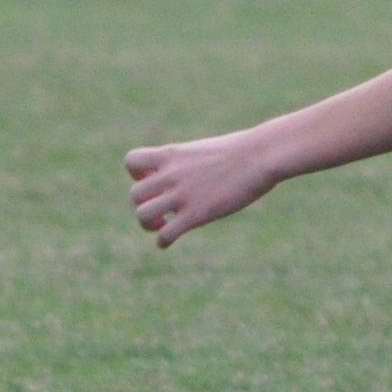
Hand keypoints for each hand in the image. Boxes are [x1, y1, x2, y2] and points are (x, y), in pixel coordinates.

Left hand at [126, 129, 279, 246]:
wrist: (260, 156)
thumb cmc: (240, 151)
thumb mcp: (204, 150)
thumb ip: (188, 163)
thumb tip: (190, 174)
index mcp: (172, 154)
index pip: (132, 161)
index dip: (137, 175)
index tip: (155, 181)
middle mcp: (171, 174)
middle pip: (135, 194)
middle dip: (144, 204)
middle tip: (161, 210)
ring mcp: (182, 194)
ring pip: (142, 215)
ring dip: (149, 224)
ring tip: (163, 225)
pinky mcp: (196, 214)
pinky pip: (165, 234)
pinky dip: (163, 241)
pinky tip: (169, 241)